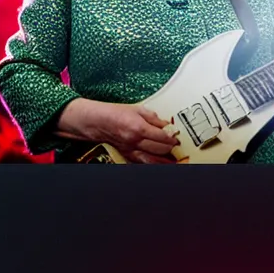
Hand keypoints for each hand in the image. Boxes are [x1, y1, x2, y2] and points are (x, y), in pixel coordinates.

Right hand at [62, 98, 178, 162]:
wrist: (95, 122)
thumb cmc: (115, 113)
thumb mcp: (138, 109)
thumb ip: (155, 118)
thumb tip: (167, 125)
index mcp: (139, 128)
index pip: (163, 136)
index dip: (173, 137)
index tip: (178, 135)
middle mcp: (135, 141)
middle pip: (161, 149)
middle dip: (172, 147)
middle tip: (178, 144)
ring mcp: (130, 150)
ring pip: (153, 159)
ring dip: (166, 159)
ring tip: (176, 158)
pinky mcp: (127, 155)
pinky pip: (143, 162)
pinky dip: (154, 163)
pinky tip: (162, 163)